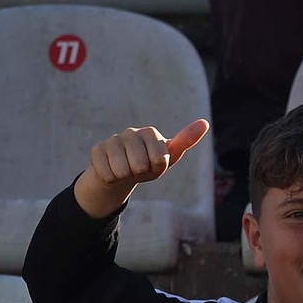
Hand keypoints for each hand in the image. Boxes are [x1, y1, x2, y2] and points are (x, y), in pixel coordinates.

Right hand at [74, 119, 209, 218]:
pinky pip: (107, 174)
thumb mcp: (168, 157)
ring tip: (126, 170)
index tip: (154, 164)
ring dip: (125, 177)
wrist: (121, 173)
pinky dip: (112, 179)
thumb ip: (185, 140)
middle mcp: (130, 132)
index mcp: (150, 133)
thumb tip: (205, 122)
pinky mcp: (97, 150)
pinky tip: (112, 171)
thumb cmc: (148, 165)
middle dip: (140, 174)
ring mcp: (112, 140)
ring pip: (121, 171)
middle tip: (138, 169)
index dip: (157, 169)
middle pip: (139, 166)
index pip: (159, 160)